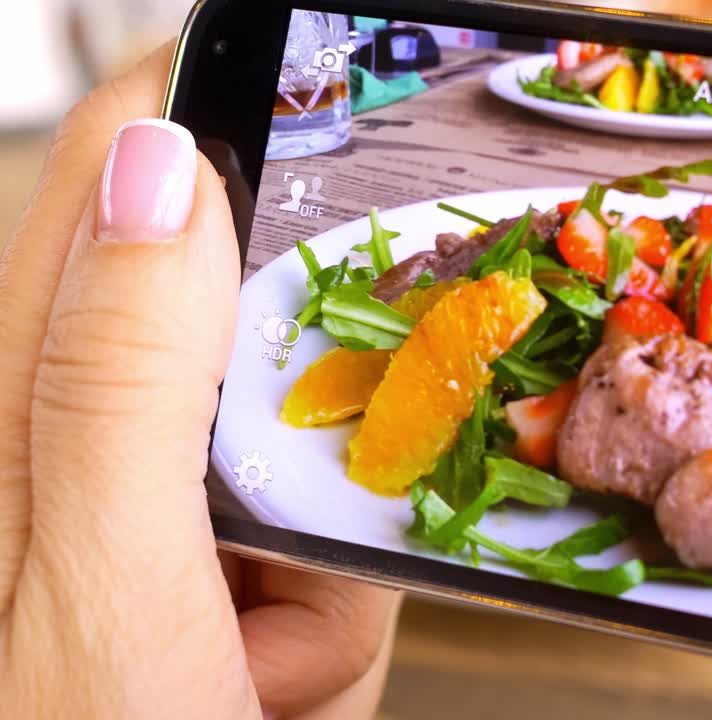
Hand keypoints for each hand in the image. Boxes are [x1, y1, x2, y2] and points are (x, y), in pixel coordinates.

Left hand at [0, 43, 399, 718]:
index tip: (313, 120)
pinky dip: (323, 623)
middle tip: (277, 533)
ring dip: (320, 566)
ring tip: (255, 664)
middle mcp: (77, 447)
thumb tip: (163, 166)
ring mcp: (153, 523)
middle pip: (248, 339)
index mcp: (19, 409)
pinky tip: (265, 685)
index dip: (211, 116)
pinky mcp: (209, 585)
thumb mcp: (101, 586)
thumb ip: (124, 375)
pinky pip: (319, 549)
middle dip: (307, 437)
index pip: (108, 178)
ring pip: (304, 462)